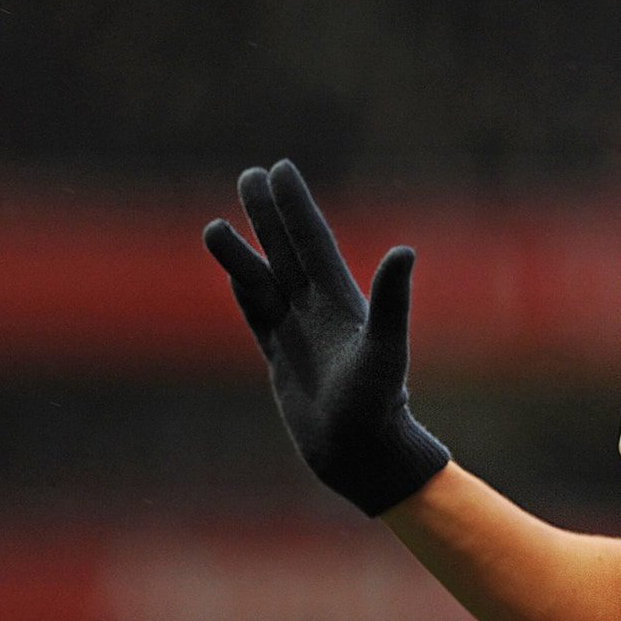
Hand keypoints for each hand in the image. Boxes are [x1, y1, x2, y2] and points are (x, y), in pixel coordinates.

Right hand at [203, 159, 448, 515]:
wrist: (360, 453)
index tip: (280, 168)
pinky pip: (256, 317)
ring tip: (214, 224)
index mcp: (340, 300)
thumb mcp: (384, 349)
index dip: (296, 205)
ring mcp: (298, 334)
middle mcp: (318, 310)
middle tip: (249, 174)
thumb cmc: (376, 405)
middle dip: (268, 214)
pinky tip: (234, 273)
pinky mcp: (282, 360)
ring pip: (263, 281)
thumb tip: (405, 250)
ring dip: (242, 252)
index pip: (311, 240)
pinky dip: (243, 292)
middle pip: (285, 250)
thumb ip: (391, 300)